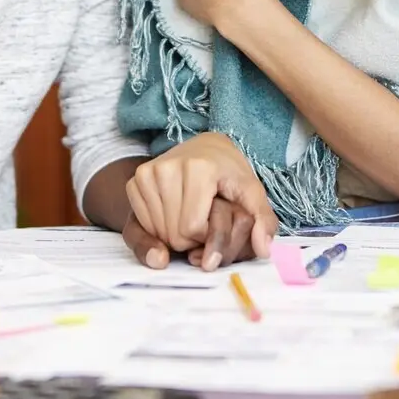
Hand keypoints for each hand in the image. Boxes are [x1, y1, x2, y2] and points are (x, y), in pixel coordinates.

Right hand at [125, 132, 276, 257]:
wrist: (203, 148)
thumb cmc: (227, 172)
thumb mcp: (251, 191)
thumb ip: (262, 220)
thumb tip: (263, 250)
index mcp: (198, 168)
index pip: (193, 228)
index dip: (207, 236)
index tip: (215, 221)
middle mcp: (167, 167)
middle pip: (174, 234)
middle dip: (191, 240)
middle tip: (203, 219)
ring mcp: (147, 173)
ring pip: (157, 233)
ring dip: (175, 236)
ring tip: (189, 214)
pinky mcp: (134, 182)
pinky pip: (142, 226)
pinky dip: (159, 229)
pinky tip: (173, 213)